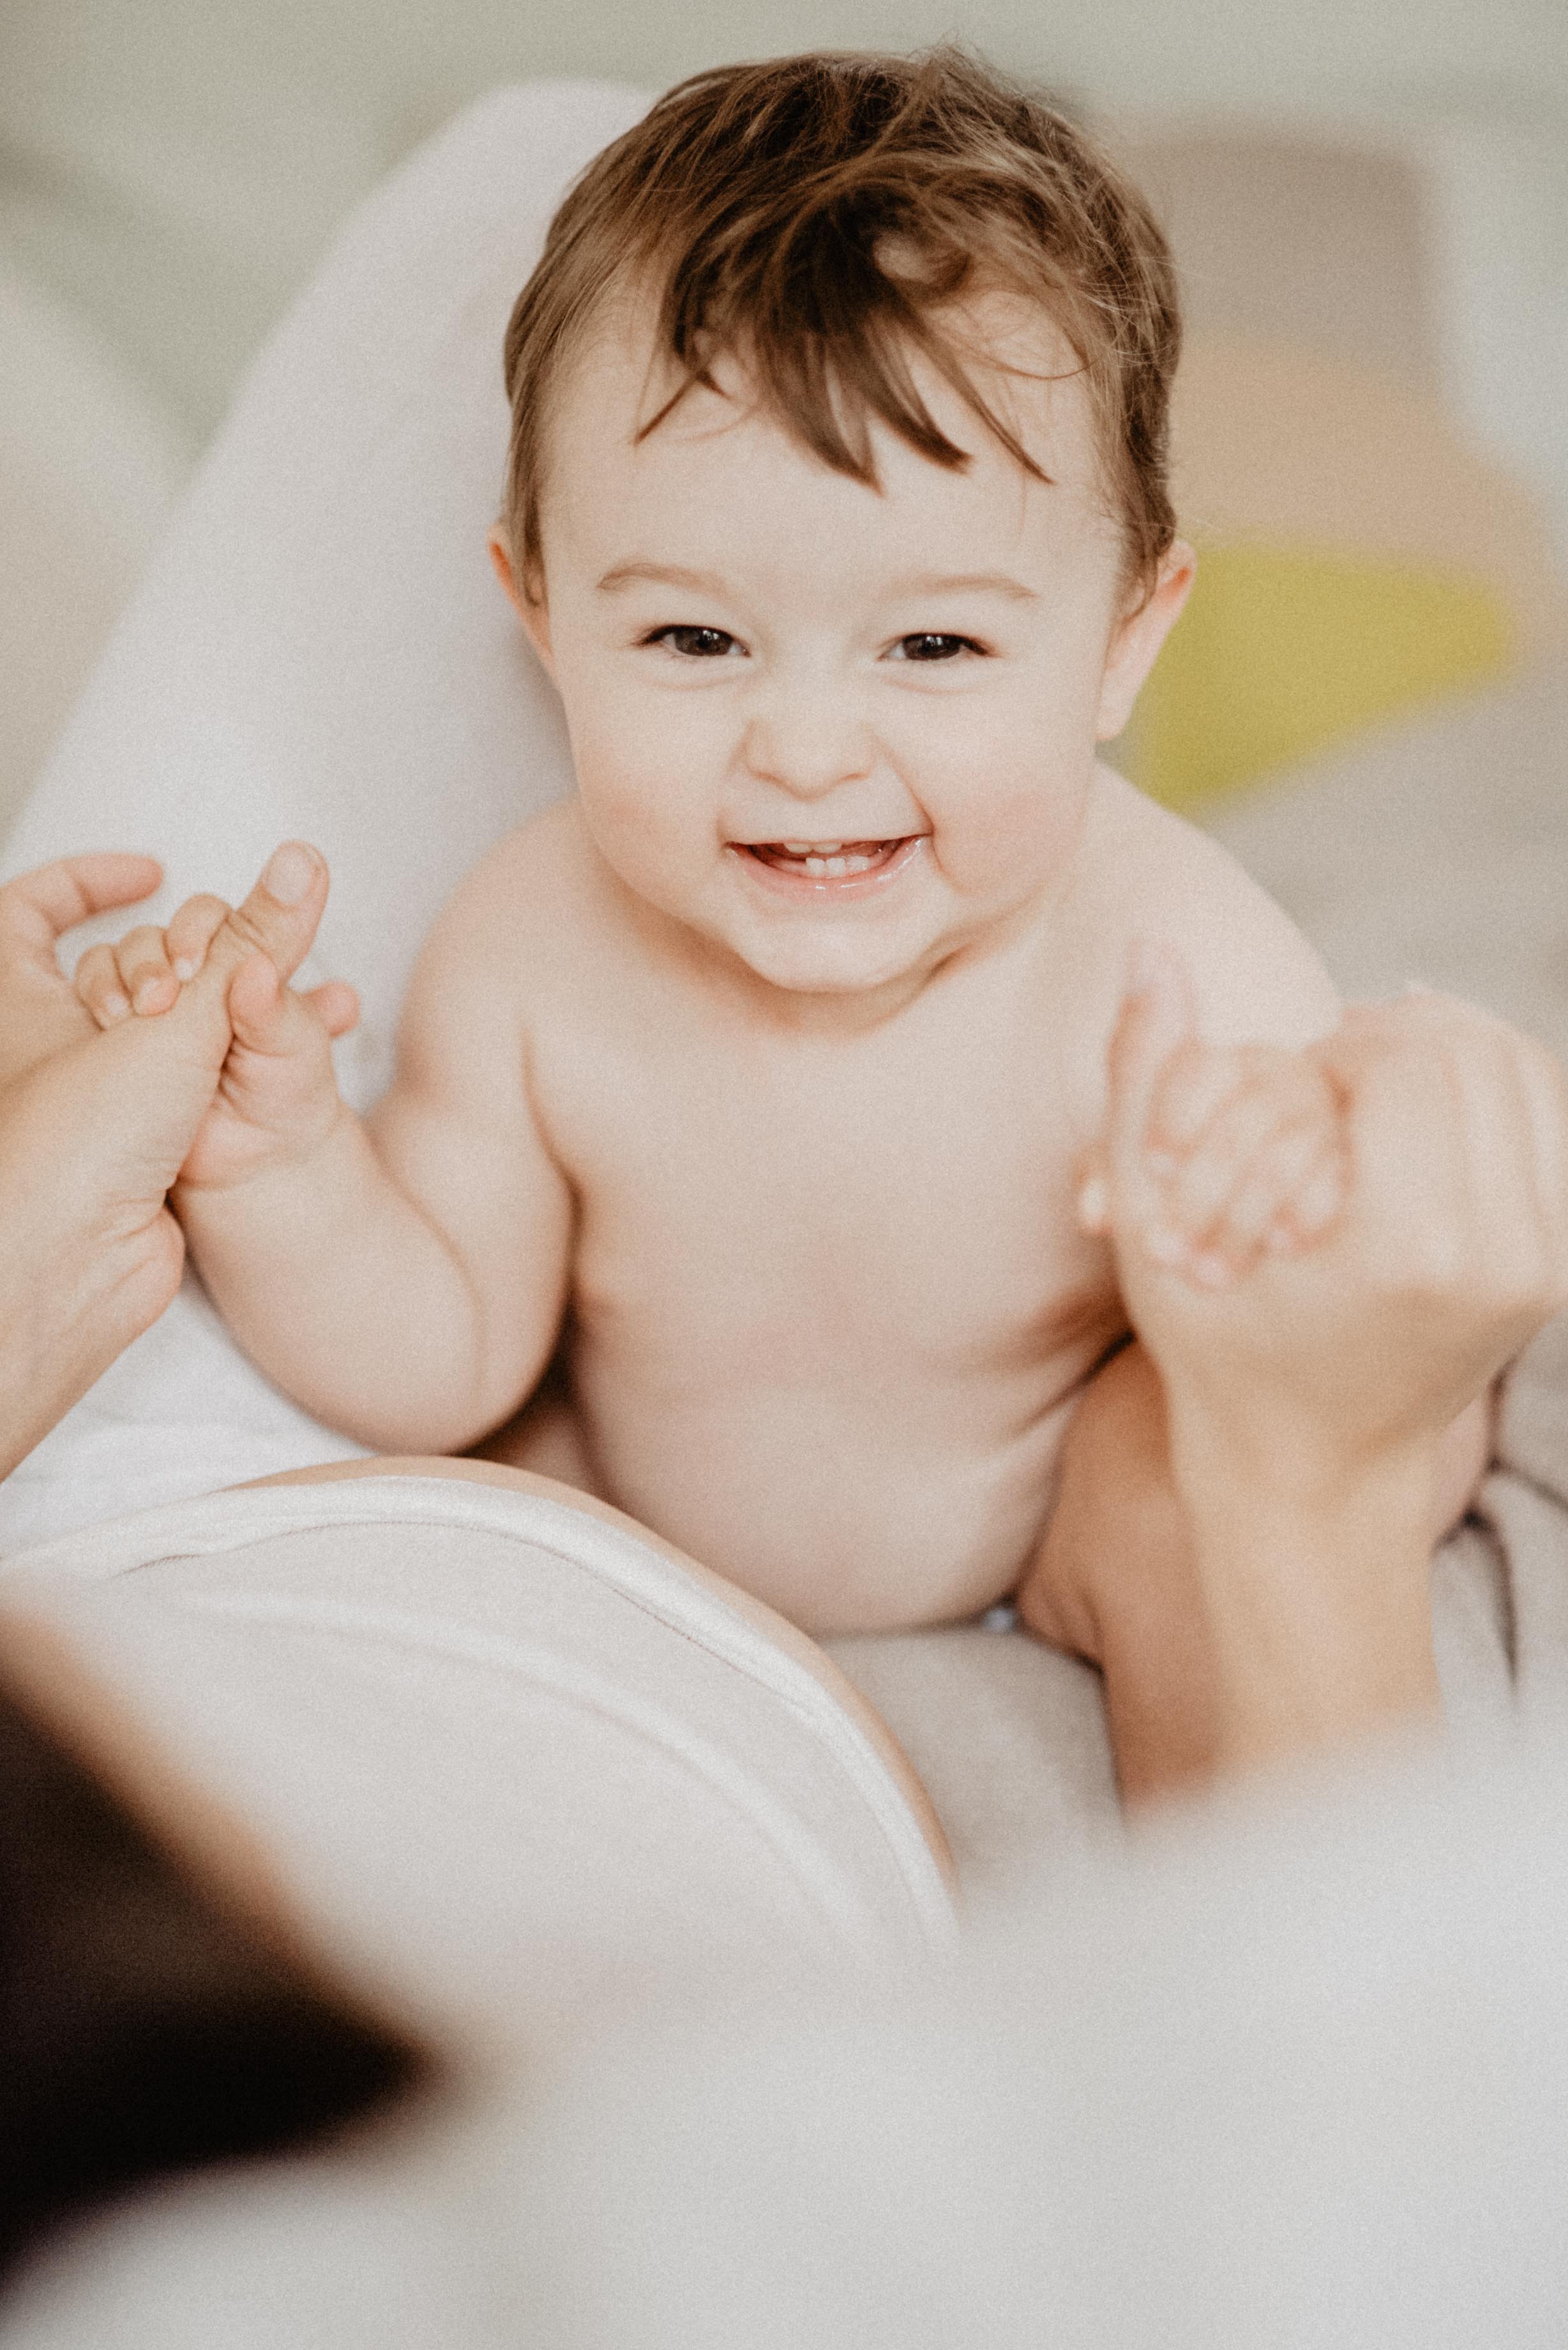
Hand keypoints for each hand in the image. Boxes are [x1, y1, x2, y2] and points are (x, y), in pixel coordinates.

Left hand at [0, 845, 351, 1477]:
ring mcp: (89, 1098)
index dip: (87, 880)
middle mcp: (41, 1043)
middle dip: (182, 955)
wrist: (69, 1263)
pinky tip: (300, 1048)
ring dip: (220, 1012)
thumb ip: (252, 942)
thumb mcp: (180, 1016)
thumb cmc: (75, 1139)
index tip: (148, 874)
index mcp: (13, 995)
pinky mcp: (133, 1148)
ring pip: (160, 1031)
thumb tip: (304, 864)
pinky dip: (236, 1064)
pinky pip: (189, 1085)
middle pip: (116, 965)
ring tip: (273, 1007)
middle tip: (218, 970)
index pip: (34, 908)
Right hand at [1086, 948, 1567, 1502]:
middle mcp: (1502, 1254)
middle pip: (1476, 1052)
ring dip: (1445, 1052)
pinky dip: (1489, 1086)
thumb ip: (1146, 1075)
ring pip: (1524, 1071)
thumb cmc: (1218, 1344)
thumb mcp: (1155, 1215)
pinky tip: (1422, 1097)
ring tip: (1371, 1079)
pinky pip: (1545, 1116)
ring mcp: (1543, 1263)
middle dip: (1394, 1043)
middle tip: (1330, 1074)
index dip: (1340, 1050)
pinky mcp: (1556, 1264)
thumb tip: (1151, 947)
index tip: (1293, 1088)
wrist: (1311, 1466)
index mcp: (1409, 1245)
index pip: (1410, 1059)